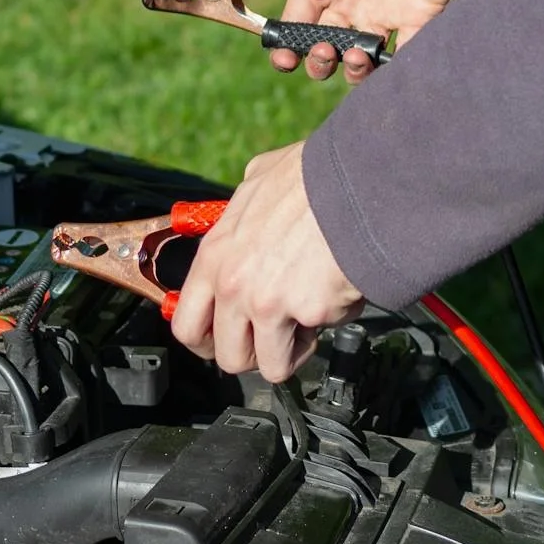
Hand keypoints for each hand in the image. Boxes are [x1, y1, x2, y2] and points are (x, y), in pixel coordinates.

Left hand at [168, 143, 363, 382]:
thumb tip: (250, 208)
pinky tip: (338, 290)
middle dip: (254, 355)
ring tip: (309, 317)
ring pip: (273, 366)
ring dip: (293, 350)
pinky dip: (331, 321)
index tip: (225, 340)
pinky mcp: (309, 312)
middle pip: (229, 358)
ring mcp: (269, 304)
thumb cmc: (312, 177)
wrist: (358, 182)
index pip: (186, 325)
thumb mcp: (257, 182)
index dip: (206, 343)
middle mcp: (234, 286)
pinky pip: (321, 337)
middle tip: (273, 337)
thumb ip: (243, 210)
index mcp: (215, 257)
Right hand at [265, 0, 470, 83]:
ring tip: (355, 53)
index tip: (285, 55)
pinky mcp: (418, 18)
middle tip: (325, 50)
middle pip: (321, 49)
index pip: (295, 21)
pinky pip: (402, 57)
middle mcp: (349, 0)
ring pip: (356, 60)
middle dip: (315, 62)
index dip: (284, 45)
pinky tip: (384, 59)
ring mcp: (384, 11)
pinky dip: (391, 71)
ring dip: (349, 70)